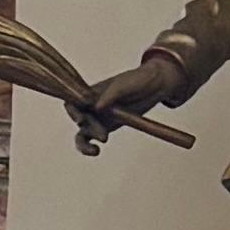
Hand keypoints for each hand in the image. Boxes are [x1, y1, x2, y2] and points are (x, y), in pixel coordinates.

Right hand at [63, 47, 195, 152]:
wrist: (157, 85)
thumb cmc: (140, 79)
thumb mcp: (125, 83)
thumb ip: (110, 94)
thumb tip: (96, 107)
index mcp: (92, 91)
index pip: (73, 100)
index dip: (72, 110)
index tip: (80, 119)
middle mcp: (92, 105)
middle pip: (80, 119)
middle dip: (90, 128)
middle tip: (104, 135)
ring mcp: (98, 117)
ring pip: (82, 133)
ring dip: (84, 143)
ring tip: (94, 151)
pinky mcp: (106, 127)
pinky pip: (92, 139)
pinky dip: (90, 146)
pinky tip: (96, 151)